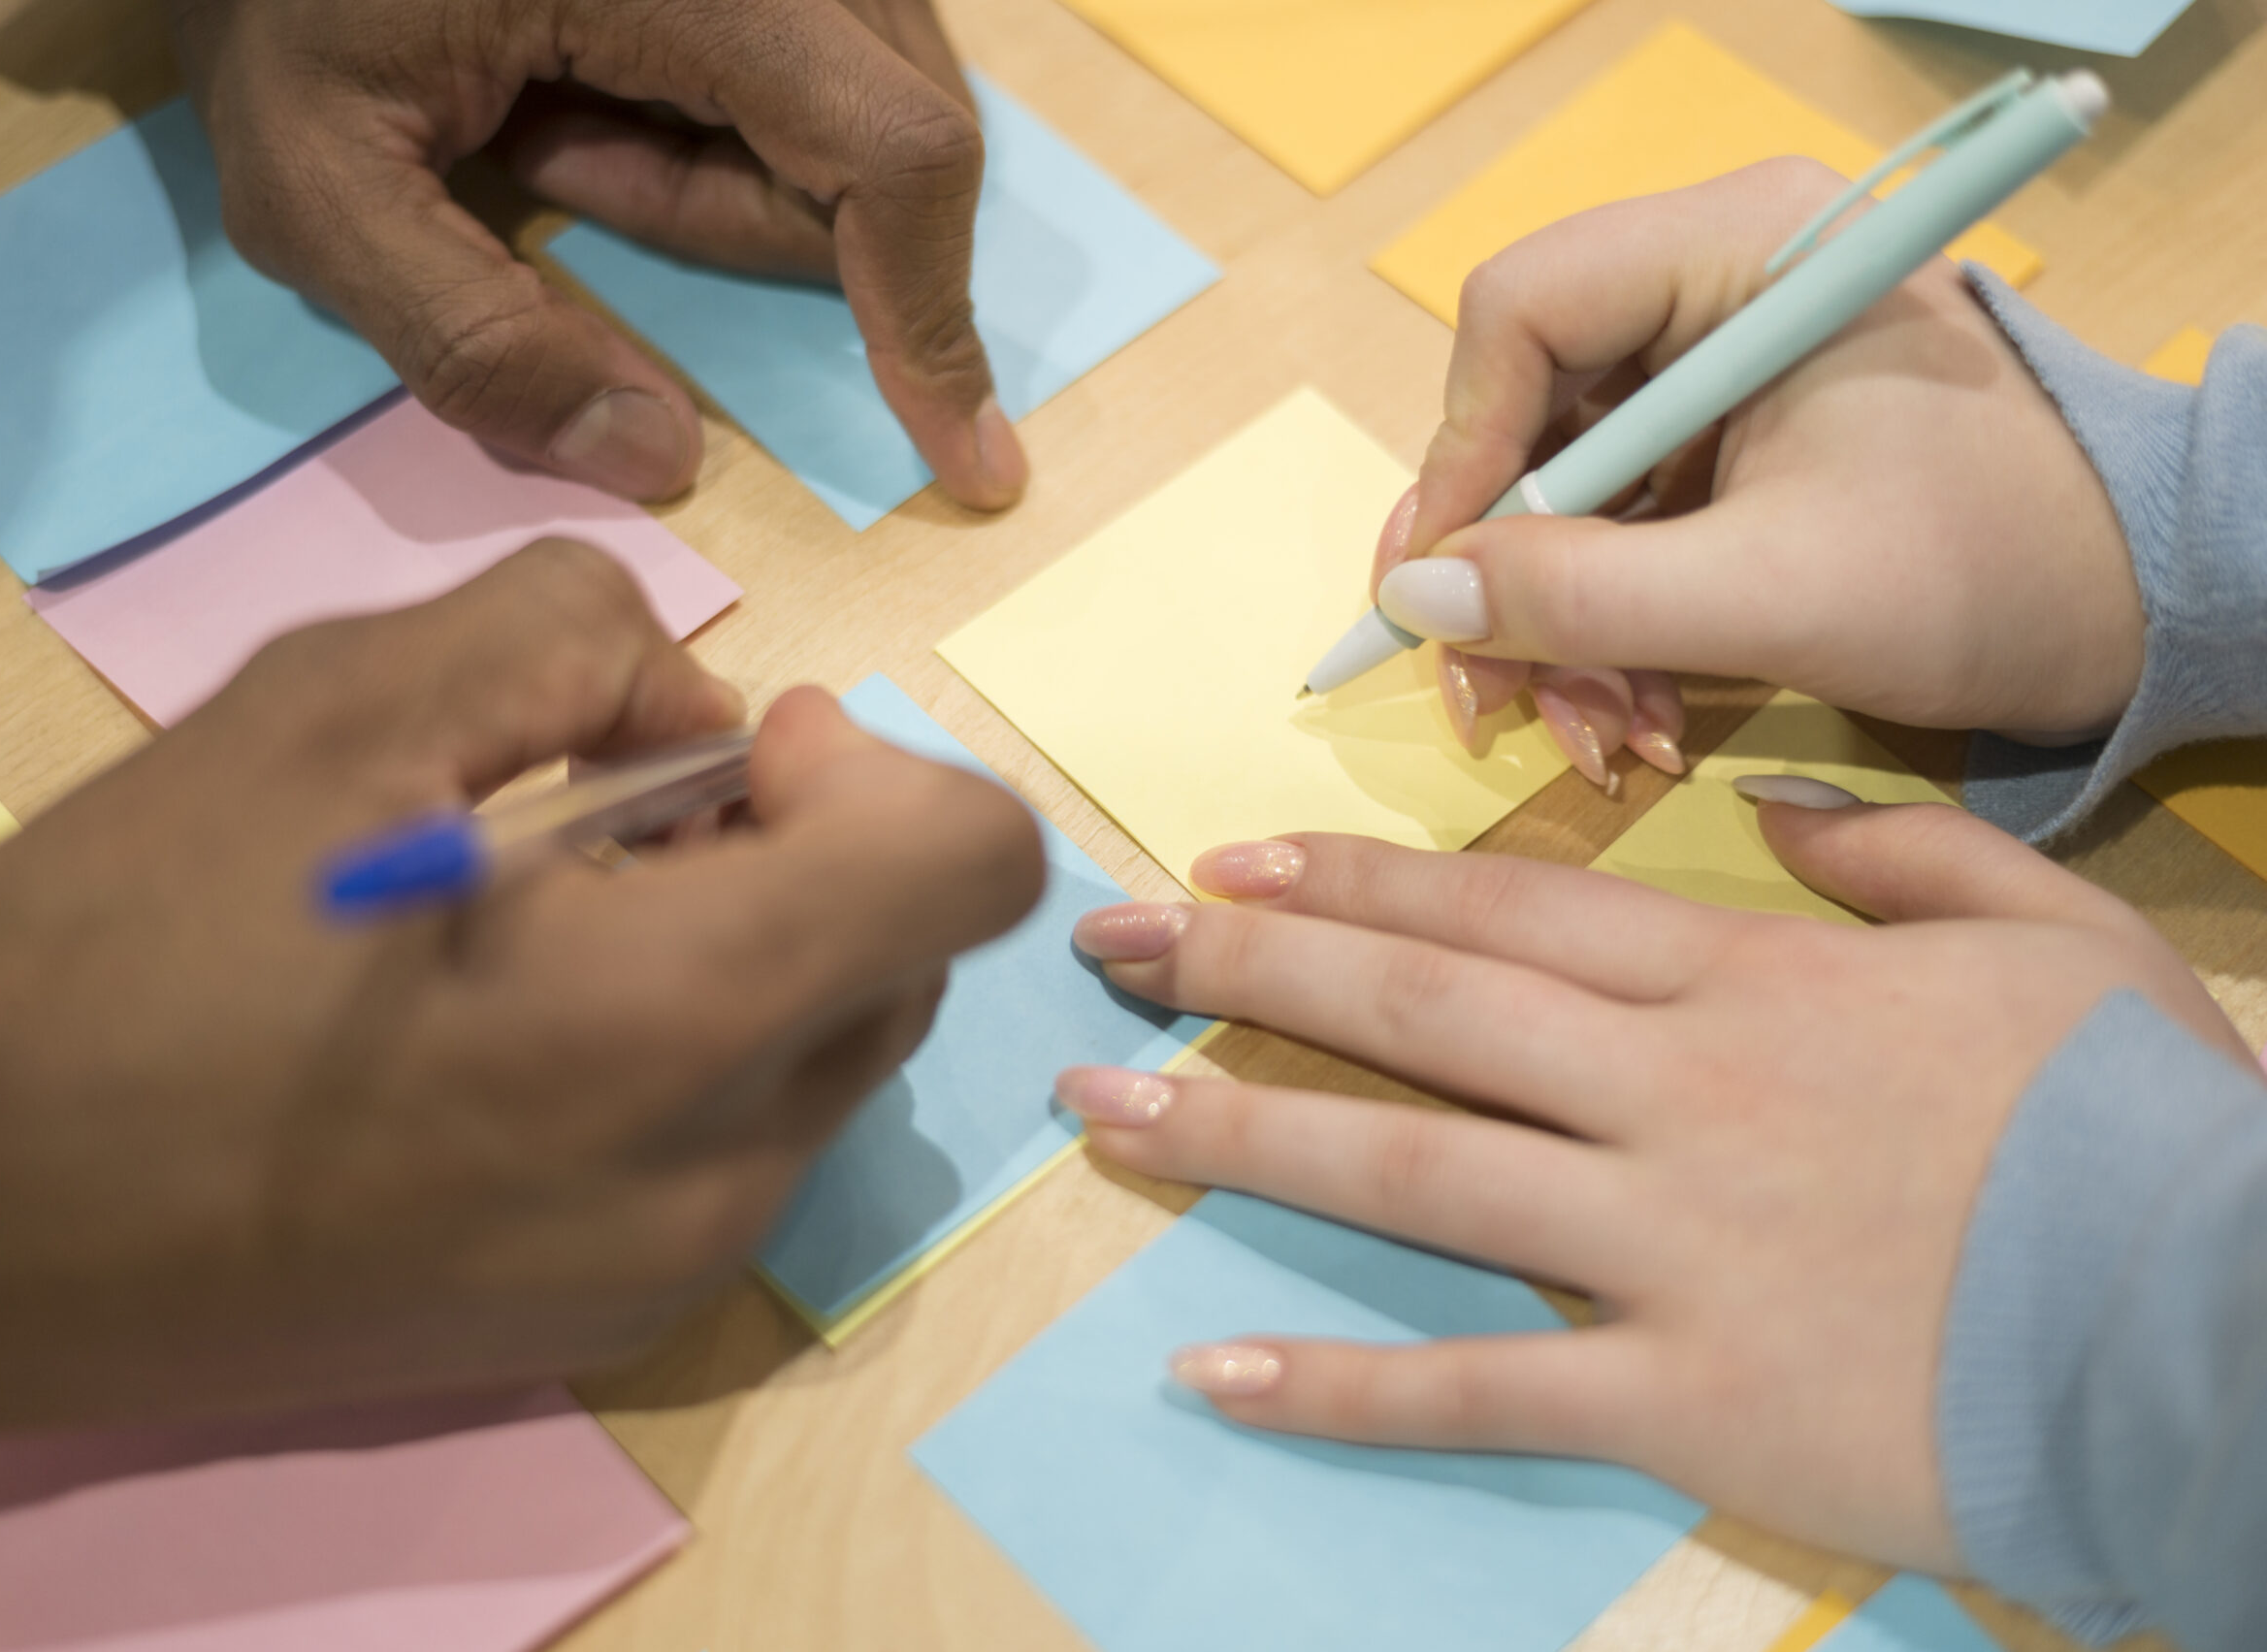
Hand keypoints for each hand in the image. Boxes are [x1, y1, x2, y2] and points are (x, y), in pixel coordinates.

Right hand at [0, 542, 1042, 1469]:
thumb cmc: (121, 942)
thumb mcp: (341, 694)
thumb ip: (580, 635)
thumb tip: (702, 710)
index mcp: (669, 1017)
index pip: (968, 869)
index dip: (885, 770)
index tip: (742, 744)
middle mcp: (711, 1176)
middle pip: (905, 962)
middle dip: (813, 852)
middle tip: (627, 805)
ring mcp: (661, 1275)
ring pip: (828, 1059)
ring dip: (753, 951)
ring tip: (554, 908)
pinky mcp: (597, 1327)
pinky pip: (734, 1153)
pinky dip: (691, 1055)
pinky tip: (515, 1020)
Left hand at [169, 0, 1026, 508]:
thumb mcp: (312, 185)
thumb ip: (468, 339)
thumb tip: (658, 456)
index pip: (896, 148)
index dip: (937, 314)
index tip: (963, 454)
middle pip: (887, 138)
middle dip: (742, 222)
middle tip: (541, 164)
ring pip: (866, 106)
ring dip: (727, 173)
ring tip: (544, 114)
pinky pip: (826, 67)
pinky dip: (726, 121)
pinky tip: (586, 82)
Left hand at [1057, 805, 2242, 1569]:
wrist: (2228, 1320)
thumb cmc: (2145, 1124)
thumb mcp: (2048, 932)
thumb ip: (1899, 852)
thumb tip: (1769, 811)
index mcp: (1746, 983)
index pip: (1505, 915)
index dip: (1352, 883)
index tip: (1226, 865)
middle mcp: (1670, 1095)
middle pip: (1421, 1013)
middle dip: (1249, 971)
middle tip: (1108, 948)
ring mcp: (1665, 1246)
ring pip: (1413, 1173)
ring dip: (1244, 1134)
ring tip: (1105, 1112)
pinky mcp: (1686, 1397)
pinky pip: (1483, 1389)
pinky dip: (1343, 1387)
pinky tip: (1217, 1373)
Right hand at [1376, 160, 2143, 786]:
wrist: (2130, 614)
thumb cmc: (1984, 574)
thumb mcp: (1771, 596)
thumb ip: (1584, 595)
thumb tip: (1415, 595)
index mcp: (1741, 249)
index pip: (1523, 311)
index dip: (1462, 453)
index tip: (1445, 587)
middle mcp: (1715, 281)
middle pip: (1524, 408)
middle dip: (1506, 570)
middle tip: (1486, 696)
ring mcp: (1718, 365)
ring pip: (1561, 485)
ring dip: (1554, 623)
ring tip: (1598, 734)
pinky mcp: (1729, 441)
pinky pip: (1615, 525)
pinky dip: (1606, 625)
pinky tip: (1639, 712)